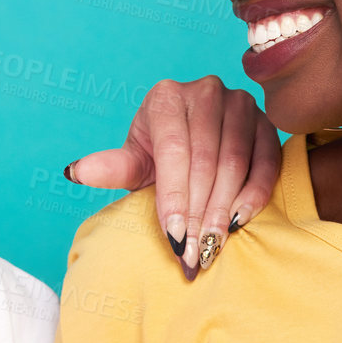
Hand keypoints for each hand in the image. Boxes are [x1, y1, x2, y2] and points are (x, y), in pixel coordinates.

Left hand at [63, 77, 279, 278]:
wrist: (194, 143)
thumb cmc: (160, 156)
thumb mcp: (135, 162)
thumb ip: (111, 167)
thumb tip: (75, 172)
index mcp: (166, 97)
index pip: (174, 151)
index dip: (174, 197)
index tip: (175, 238)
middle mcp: (206, 91)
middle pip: (205, 159)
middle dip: (198, 211)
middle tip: (194, 251)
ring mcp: (240, 103)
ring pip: (235, 161)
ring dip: (224, 207)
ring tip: (213, 244)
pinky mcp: (267, 121)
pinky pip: (266, 160)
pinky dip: (255, 192)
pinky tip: (240, 220)